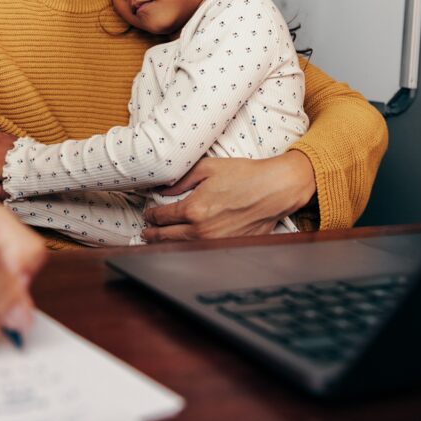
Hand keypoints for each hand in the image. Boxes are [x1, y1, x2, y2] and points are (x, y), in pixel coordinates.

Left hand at [141, 151, 314, 241]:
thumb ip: (181, 180)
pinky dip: (189, 250)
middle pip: (166, 238)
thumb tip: (162, 190)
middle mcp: (202, 230)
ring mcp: (215, 242)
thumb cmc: (244, 175)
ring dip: (166, 245)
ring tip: (158, 242)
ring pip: (181, 249)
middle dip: (152, 234)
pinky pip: (201, 252)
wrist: (275, 189)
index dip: (151, 215)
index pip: (161, 217)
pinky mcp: (228, 247)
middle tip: (145, 232)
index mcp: (194, 209)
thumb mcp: (208, 168)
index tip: (148, 214)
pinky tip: (184, 246)